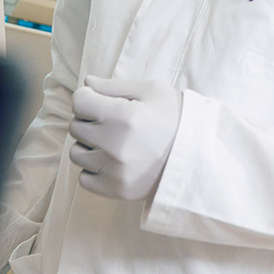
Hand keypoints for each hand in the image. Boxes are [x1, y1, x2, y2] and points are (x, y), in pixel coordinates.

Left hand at [68, 76, 181, 200]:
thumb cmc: (175, 116)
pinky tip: (112, 161)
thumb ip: (114, 86)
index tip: (100, 100)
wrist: (198, 154)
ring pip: (76, 154)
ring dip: (89, 145)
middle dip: (90, 120)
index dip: (88, 97)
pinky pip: (84, 178)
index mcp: (123, 116)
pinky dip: (93, 169)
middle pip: (76, 127)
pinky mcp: (116, 190)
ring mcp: (114, 171)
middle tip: (112, 121)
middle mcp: (115, 145)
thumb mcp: (151, 90)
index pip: (79, 102)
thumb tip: (86, 83)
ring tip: (112, 142)